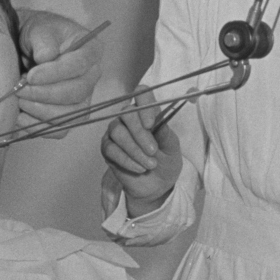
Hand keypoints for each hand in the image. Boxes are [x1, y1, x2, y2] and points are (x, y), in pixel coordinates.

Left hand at [15, 11, 104, 131]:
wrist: (28, 47)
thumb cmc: (38, 35)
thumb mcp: (39, 28)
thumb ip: (44, 40)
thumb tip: (45, 58)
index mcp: (91, 50)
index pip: (79, 65)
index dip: (55, 73)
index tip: (30, 76)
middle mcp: (92, 76)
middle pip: (76, 92)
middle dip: (44, 94)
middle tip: (19, 89)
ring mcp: (83, 98)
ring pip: (69, 115)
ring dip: (40, 111)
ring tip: (19, 100)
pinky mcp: (70, 115)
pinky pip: (60, 130)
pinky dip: (38, 127)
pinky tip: (20, 117)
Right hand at [100, 88, 182, 215]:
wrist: (157, 185)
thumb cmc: (166, 161)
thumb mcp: (172, 147)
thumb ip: (165, 133)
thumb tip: (158, 120)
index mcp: (147, 112)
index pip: (141, 94)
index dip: (144, 105)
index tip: (151, 124)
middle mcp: (129, 118)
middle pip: (127, 113)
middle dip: (140, 133)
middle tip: (153, 151)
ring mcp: (116, 132)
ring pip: (118, 132)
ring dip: (135, 149)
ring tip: (150, 164)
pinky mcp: (107, 148)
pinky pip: (111, 149)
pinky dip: (127, 160)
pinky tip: (139, 169)